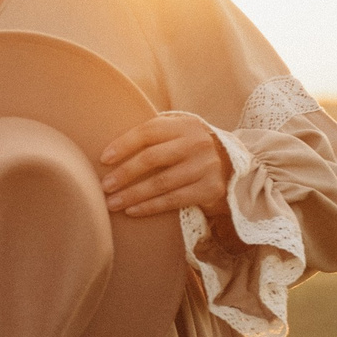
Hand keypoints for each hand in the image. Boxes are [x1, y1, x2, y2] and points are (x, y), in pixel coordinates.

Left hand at [98, 113, 232, 217]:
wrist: (232, 166)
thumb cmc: (191, 149)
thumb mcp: (179, 132)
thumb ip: (154, 133)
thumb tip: (111, 147)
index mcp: (185, 125)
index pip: (149, 132)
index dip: (124, 145)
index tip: (104, 159)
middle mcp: (197, 143)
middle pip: (153, 158)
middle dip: (125, 173)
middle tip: (104, 186)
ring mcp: (205, 167)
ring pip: (161, 183)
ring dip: (133, 195)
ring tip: (111, 204)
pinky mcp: (210, 189)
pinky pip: (173, 200)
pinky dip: (150, 207)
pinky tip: (132, 211)